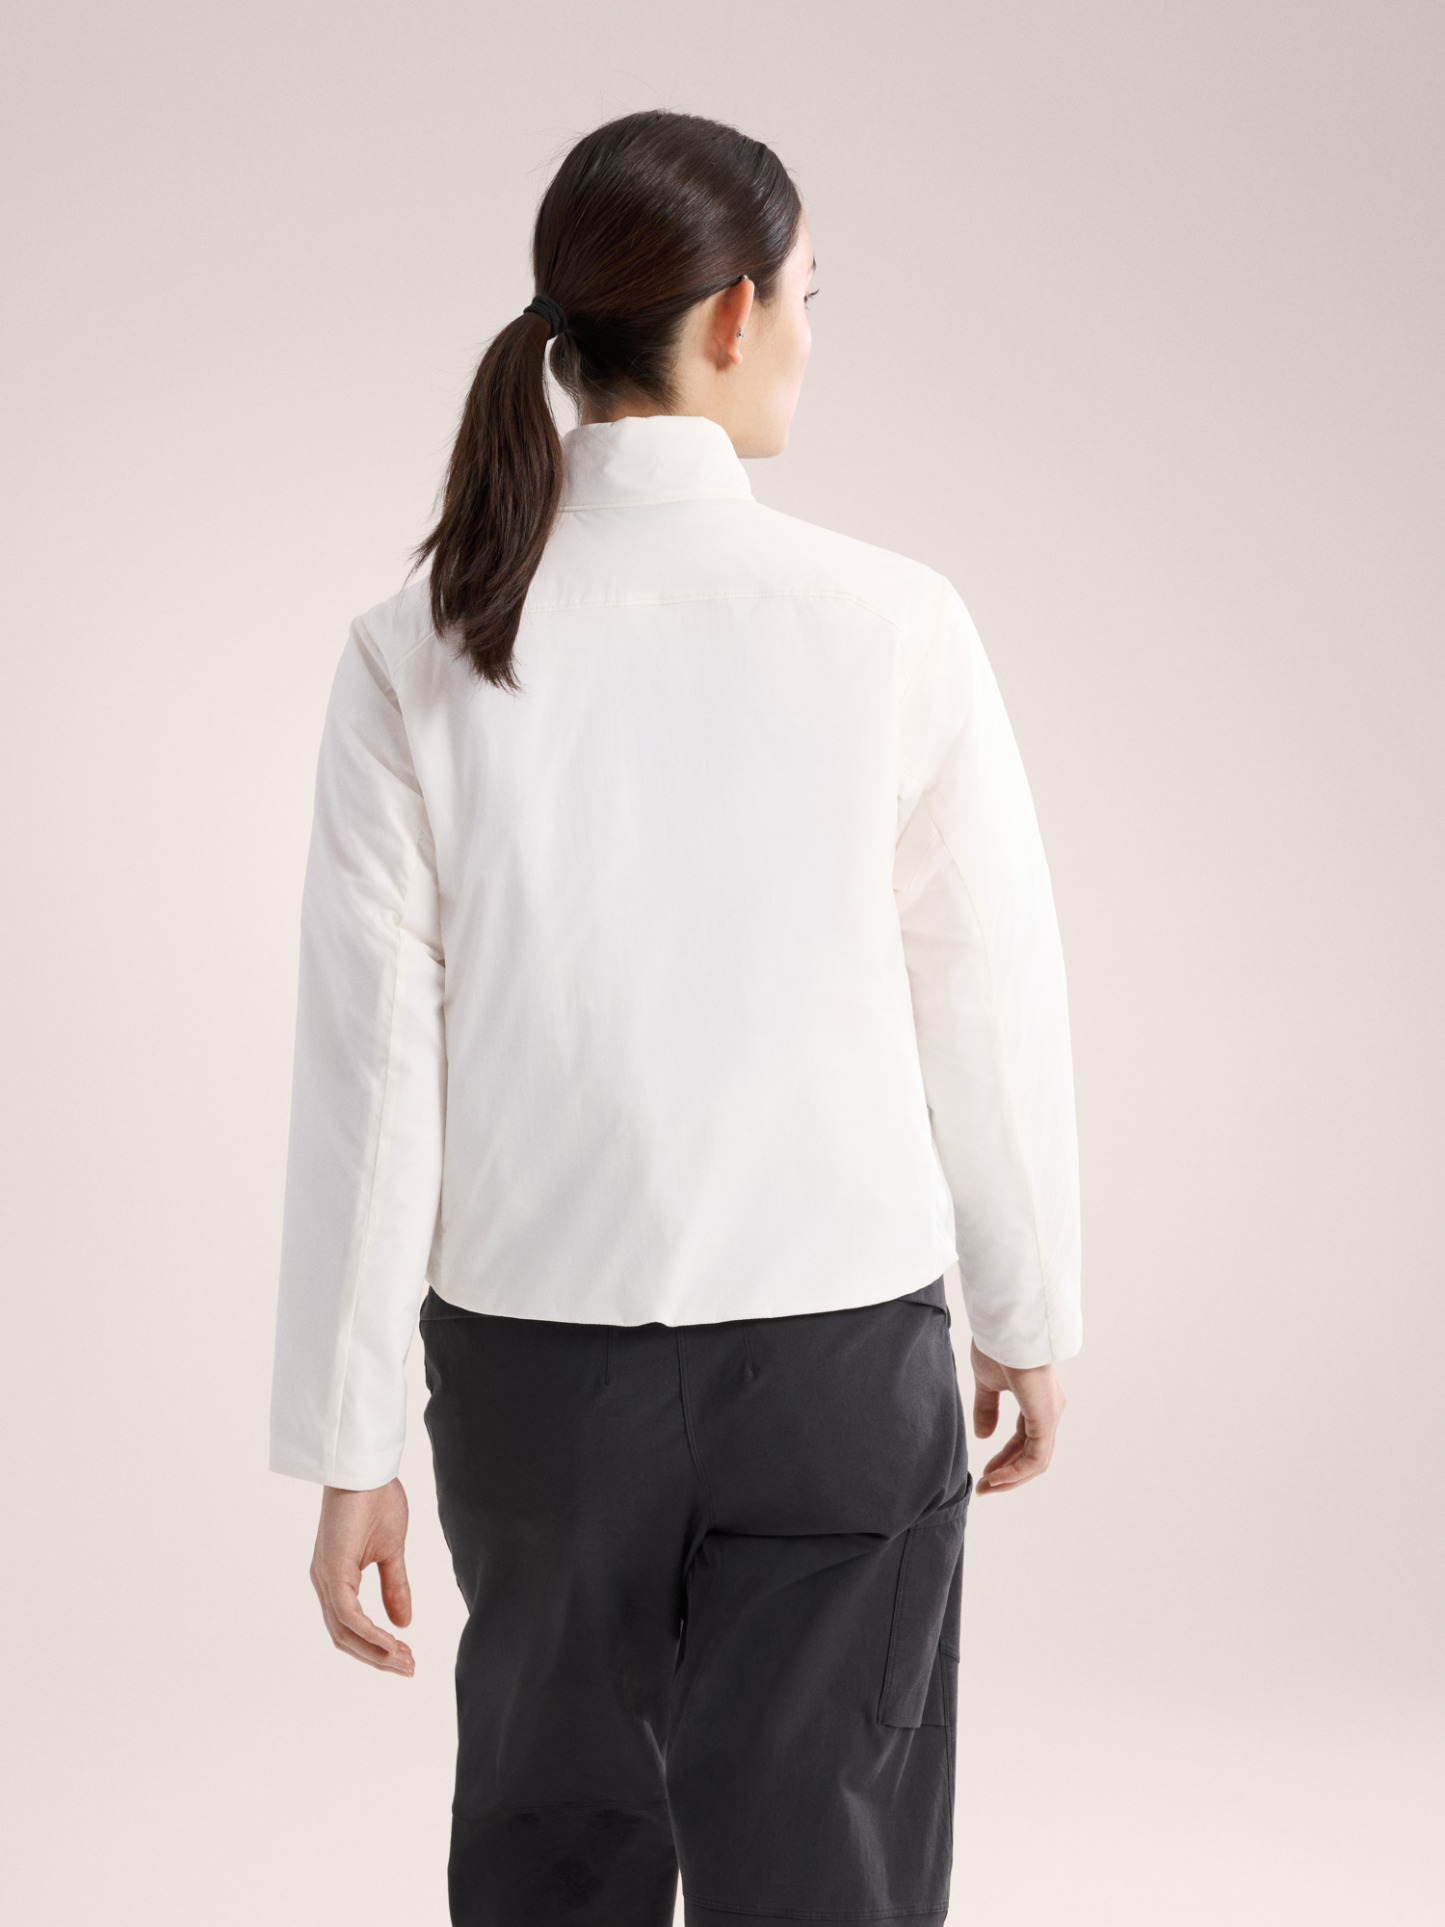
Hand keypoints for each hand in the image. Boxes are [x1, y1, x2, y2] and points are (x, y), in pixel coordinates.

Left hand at [310, 1478, 415, 1674]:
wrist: (367, 1468)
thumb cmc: (376, 1500)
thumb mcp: (392, 1552)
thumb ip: (395, 1587)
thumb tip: (404, 1623)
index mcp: (336, 1579)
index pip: (351, 1628)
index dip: (376, 1648)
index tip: (406, 1659)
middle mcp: (324, 1583)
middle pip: (345, 1638)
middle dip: (377, 1658)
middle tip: (409, 1667)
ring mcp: (325, 1578)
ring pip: (344, 1632)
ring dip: (375, 1652)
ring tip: (404, 1661)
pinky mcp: (331, 1570)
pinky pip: (347, 1615)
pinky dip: (369, 1633)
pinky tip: (391, 1642)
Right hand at [970, 1342, 1065, 1493]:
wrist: (1006, 1328)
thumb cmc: (998, 1346)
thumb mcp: (987, 1383)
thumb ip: (987, 1408)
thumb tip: (983, 1436)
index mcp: (1037, 1400)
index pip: (1024, 1439)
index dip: (1005, 1458)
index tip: (985, 1472)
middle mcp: (1048, 1410)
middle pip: (1031, 1453)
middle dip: (1007, 1473)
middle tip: (984, 1487)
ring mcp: (1049, 1415)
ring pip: (1035, 1460)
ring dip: (1011, 1478)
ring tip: (986, 1487)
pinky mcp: (1046, 1418)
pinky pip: (1035, 1457)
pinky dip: (1016, 1472)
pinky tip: (996, 1478)